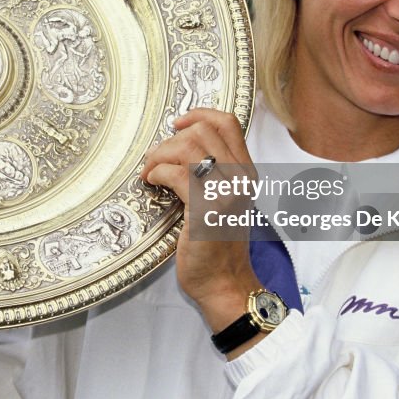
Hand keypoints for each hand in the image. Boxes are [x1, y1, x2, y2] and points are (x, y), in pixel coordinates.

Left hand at [141, 109, 262, 340]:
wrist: (224, 283)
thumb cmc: (217, 245)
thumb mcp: (223, 201)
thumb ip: (212, 173)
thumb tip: (179, 144)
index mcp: (247, 172)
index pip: (228, 122)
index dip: (198, 114)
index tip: (177, 123)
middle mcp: (241, 178)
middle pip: (202, 131)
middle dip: (169, 141)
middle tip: (155, 160)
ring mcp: (226, 193)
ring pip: (187, 146)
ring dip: (159, 155)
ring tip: (151, 172)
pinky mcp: (207, 210)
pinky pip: (175, 173)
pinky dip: (157, 173)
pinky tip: (152, 183)